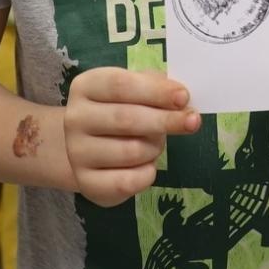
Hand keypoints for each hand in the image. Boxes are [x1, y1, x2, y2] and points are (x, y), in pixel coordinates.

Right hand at [64, 68, 199, 207]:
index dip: (155, 91)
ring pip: (131, 151)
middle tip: (193, 121)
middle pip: (126, 119)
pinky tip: (147, 165)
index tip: (184, 97)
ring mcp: (77, 153)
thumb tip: (179, 96)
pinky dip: (147, 173)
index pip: (120, 85)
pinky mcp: (86, 183)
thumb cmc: (117, 111)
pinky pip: (128, 182)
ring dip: (155, 148)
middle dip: (166, 121)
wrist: (87, 148)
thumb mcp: (132, 90)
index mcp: (86, 87)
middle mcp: (75, 118)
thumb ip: (154, 87)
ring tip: (156, 144)